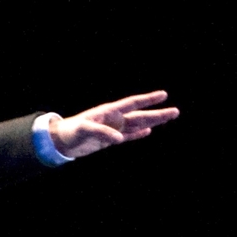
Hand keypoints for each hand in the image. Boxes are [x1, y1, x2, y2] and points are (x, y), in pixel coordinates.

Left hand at [47, 90, 179, 158]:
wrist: (60, 141)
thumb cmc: (70, 131)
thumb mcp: (85, 130)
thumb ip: (102, 132)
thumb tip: (120, 138)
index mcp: (110, 112)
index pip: (133, 104)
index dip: (148, 99)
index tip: (164, 95)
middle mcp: (114, 118)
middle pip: (141, 115)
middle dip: (158, 114)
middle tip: (176, 111)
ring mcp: (113, 128)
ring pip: (137, 125)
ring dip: (153, 122)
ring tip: (168, 118)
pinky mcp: (109, 139)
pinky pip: (128, 136)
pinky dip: (138, 134)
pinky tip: (148, 132)